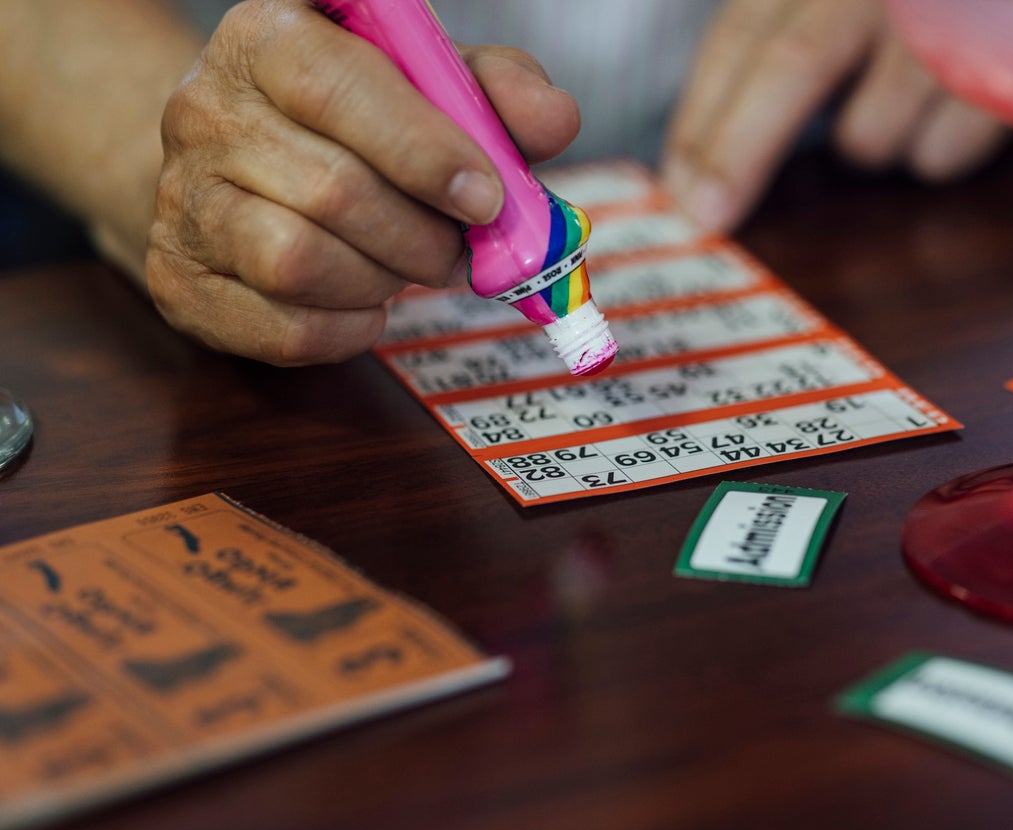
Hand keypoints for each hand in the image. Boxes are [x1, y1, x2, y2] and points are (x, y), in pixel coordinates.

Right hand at [147, 0, 577, 365]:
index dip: (423, 152)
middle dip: (421, 236)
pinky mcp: (178, 280)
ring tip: (409, 268)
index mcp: (269, 36)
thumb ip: (495, 92)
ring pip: (299, 262)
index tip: (487, 198)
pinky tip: (367, 301)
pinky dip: (350, 328)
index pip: (338, 87)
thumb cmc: (354, 123)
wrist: (240, 169)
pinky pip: (284, 327)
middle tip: (459, 250)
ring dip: (383, 280)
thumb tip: (553, 121)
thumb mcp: (428, 83)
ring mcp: (181, 198)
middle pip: (332, 190)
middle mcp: (204, 109)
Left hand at [660, 0, 1005, 230]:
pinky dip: (934, 153)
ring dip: (867, 143)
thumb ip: (781, 47)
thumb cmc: (924, 11)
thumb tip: (707, 159)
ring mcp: (944, 20)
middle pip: (791, 67)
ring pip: (870, 128)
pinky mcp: (1010, 63)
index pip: (740, 37)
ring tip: (899, 107)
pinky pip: (940, 153)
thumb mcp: (840, 8)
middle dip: (737, 152)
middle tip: (709, 215)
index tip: (679, 185)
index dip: (700, 118)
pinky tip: (959, 108)